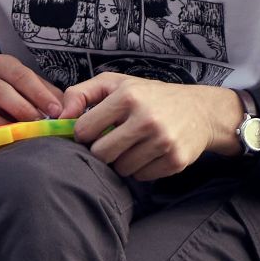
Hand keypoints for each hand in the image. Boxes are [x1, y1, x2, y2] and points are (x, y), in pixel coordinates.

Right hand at [0, 54, 69, 139]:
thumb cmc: (26, 100)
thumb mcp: (40, 92)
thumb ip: (56, 99)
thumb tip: (70, 112)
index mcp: (1, 65)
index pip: (20, 75)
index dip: (39, 93)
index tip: (56, 111)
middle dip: (22, 109)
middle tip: (40, 124)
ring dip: (2, 126)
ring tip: (21, 137)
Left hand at [64, 72, 241, 180]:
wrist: (200, 110)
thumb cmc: (149, 96)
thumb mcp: (115, 83)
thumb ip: (80, 93)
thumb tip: (59, 117)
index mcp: (128, 96)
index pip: (84, 130)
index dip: (84, 134)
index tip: (93, 131)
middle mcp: (146, 118)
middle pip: (101, 154)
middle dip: (103, 151)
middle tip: (114, 141)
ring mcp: (163, 141)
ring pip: (121, 169)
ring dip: (123, 161)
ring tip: (134, 145)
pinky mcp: (175, 160)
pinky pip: (141, 177)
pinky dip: (141, 169)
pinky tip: (150, 153)